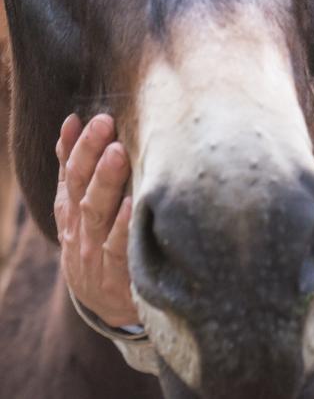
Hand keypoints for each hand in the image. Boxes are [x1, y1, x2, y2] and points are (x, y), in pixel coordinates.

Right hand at [54, 113, 139, 328]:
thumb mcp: (84, 211)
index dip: (73, 147)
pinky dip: (123, 225)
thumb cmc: (103, 245)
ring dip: (105, 181)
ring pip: (96, 213)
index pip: (68, 175)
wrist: (111, 308)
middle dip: (90, 153)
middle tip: (104, 123)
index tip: (82, 119)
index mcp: (72, 213)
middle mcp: (79, 231)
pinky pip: (118, 249)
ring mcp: (94, 255)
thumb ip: (77, 172)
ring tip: (117, 152)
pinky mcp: (115, 278)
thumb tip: (72, 123)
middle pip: (80, 187)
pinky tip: (132, 204)